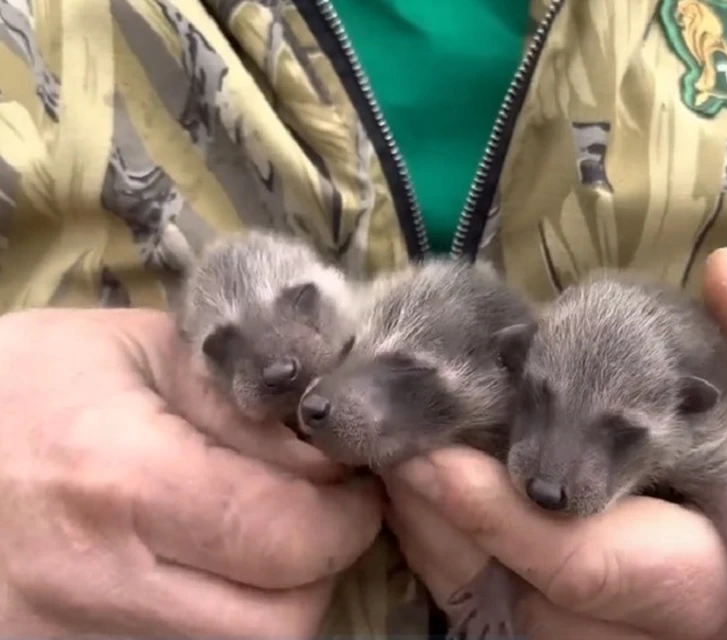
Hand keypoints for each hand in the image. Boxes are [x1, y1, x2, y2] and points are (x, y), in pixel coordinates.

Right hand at [0, 308, 381, 637]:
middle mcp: (97, 585)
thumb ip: (247, 403)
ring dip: (273, 602)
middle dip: (320, 565)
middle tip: (313, 515)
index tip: (349, 481)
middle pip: (279, 622)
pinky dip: (216, 624)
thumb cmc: (29, 381)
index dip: (346, 512)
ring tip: (254, 541)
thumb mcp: (143, 352)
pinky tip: (203, 572)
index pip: (292, 537)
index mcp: (122, 483)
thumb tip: (332, 457)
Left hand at [385, 248, 726, 639]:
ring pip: (489, 605)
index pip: (582, 559)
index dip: (497, 513)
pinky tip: (427, 490)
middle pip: (508, 587)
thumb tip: (724, 273)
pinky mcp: (587, 633)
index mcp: (704, 575)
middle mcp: (641, 623)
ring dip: (429, 532)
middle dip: (436, 514)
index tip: (430, 458)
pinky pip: (499, 607)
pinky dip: (452, 551)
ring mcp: (607, 636)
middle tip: (380, 436)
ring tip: (387, 452)